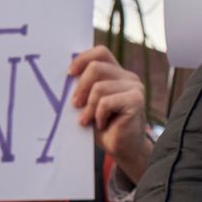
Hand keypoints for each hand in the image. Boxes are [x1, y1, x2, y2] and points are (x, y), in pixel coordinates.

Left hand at [69, 46, 150, 183]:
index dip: (82, 59)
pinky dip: (98, 115)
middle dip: (80, 87)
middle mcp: (128, 77)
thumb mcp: (89, 103)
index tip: (69, 74)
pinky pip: (106, 102)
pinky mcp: (136, 100)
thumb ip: (83, 88)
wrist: (121, 148)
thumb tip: (65, 77)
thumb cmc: (103, 126)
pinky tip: (102, 124)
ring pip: (99, 87)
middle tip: (75, 105)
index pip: (100, 53)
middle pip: (96, 67)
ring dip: (89, 107)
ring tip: (88, 120)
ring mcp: (134, 87)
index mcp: (117, 74)